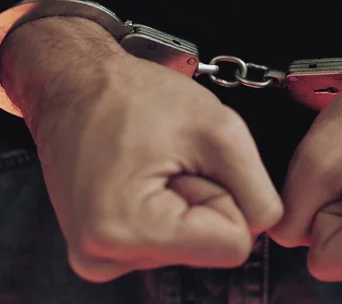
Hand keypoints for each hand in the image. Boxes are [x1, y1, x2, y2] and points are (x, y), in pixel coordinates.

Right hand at [0, 18, 282, 281]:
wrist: (76, 84)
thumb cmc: (132, 95)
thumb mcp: (219, 131)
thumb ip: (258, 191)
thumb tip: (266, 226)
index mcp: (127, 230)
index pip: (232, 246)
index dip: (224, 196)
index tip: (190, 163)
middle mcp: (103, 256)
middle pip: (207, 247)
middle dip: (201, 199)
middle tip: (167, 160)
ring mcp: (98, 257)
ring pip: (188, 244)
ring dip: (183, 203)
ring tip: (151, 165)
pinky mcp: (100, 249)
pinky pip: (165, 241)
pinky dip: (165, 210)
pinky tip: (140, 178)